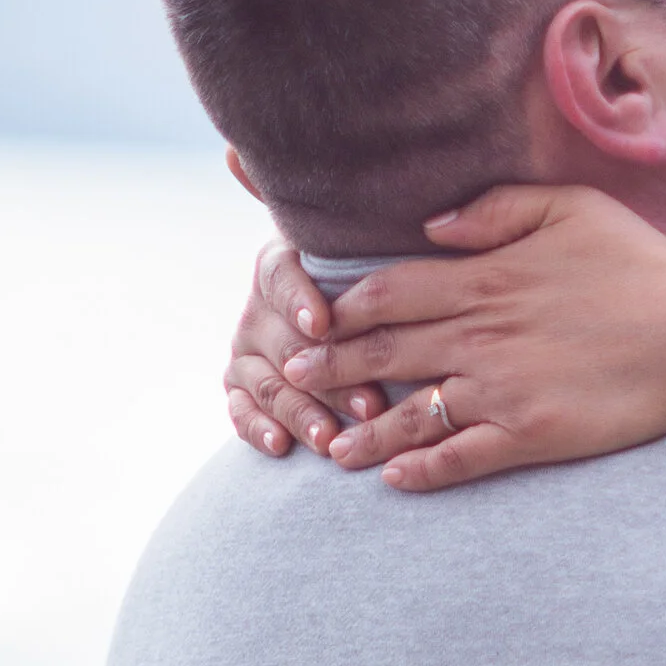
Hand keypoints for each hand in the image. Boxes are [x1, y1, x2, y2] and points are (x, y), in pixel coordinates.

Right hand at [223, 245, 385, 458]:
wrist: (351, 320)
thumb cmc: (378, 283)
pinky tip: (281, 446)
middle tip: (369, 404)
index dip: (298, 299)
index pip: (280, 278)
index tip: (322, 322)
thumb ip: (385, 243)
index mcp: (282, 265)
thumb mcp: (377, 254)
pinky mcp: (241, 386)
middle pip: (285, 344)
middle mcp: (259, 309)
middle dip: (327, 377)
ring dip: (300, 412)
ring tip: (331, 437)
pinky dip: (257, 428)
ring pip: (267, 383)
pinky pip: (241, 410)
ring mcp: (247, 350)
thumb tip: (425, 219)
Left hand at [277, 184, 665, 490]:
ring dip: (364, 433)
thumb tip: (430, 226)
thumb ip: (493, 210)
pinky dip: (424, 472)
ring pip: (412, 414)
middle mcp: (480, 336)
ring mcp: (501, 390)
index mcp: (483, 280)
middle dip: (332, 368)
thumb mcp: (568, 207)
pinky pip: (462, 458)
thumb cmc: (638, 262)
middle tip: (293, 380)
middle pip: (384, 353)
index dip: (341, 309)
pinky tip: (396, 481)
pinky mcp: (531, 433)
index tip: (310, 320)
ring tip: (329, 450)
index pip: (387, 293)